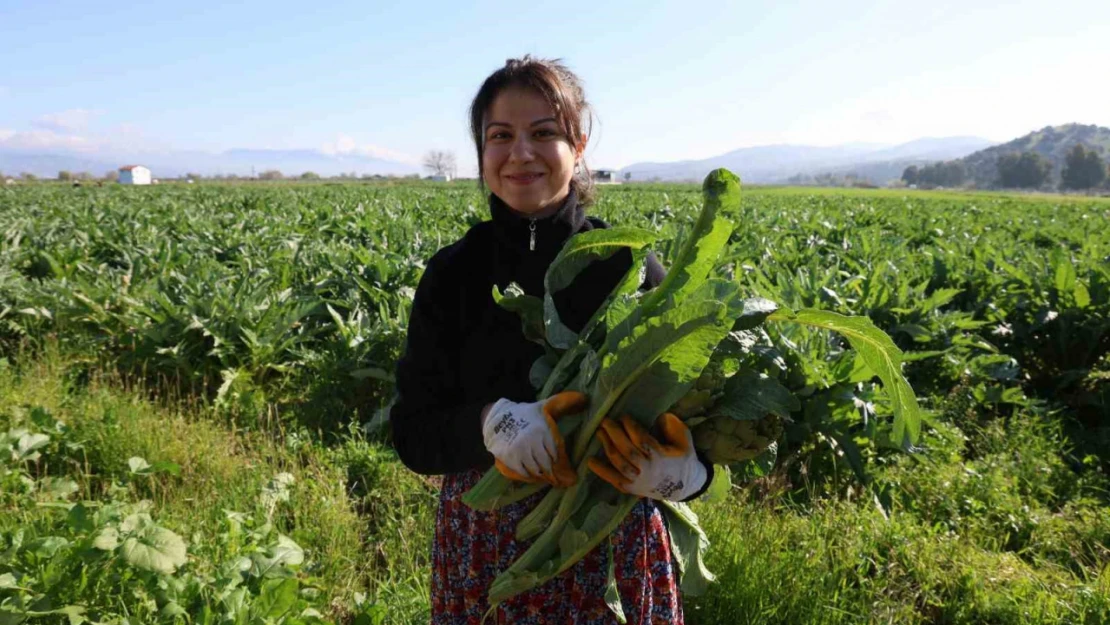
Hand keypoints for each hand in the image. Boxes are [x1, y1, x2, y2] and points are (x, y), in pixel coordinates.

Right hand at [481, 391, 587, 487]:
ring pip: (536, 470)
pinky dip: (529, 475)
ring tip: (544, 474)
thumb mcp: (544, 406)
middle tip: (555, 475)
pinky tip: (532, 474)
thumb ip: (564, 403)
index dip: (558, 459)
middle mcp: (531, 443)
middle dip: (551, 470)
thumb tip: (585, 399)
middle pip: (546, 464)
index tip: (560, 462)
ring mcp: (520, 452)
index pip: (555, 452)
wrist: (497, 418)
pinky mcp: (510, 459)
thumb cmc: (525, 414)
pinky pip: (523, 473)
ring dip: (541, 474)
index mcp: (542, 431)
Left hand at [587, 413, 706, 500]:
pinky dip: (601, 471)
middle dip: (614, 434)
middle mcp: (647, 470)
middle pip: (627, 450)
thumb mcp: (684, 439)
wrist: (684, 485)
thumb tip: (657, 418)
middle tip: (605, 420)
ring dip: (607, 447)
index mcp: (661, 456)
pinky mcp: (631, 488)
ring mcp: (638, 481)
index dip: (631, 427)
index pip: (642, 440)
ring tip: (599, 432)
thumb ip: (673, 426)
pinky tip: (590, 461)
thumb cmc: (682, 457)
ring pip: (619, 464)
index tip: (623, 416)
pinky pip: (613, 479)